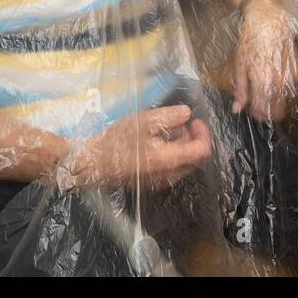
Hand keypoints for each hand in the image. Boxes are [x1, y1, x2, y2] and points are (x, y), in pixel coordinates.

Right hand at [67, 105, 211, 189]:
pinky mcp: (152, 183)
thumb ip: (169, 117)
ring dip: (181, 146)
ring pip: (183, 164)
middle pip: (195, 158)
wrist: (93, 164)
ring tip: (164, 130)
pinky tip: (154, 143)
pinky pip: (171, 168)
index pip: (202, 151)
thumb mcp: (144, 121)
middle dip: (192, 138)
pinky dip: (170, 154)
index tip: (194, 121)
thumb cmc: (118, 141)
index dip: (204, 134)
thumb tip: (187, 114)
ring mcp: (161, 182)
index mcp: (170, 160)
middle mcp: (170, 175)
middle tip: (179, 123)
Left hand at [232, 0, 297, 122]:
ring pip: (286, 101)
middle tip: (259, 103)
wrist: (267, 21)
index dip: (257, 114)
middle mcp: (280, 83)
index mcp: (264, 84)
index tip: (251, 110)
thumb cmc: (250, 41)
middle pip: (278, 111)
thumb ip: (241, 90)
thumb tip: (237, 109)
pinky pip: (293, 88)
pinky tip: (275, 80)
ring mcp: (292, 77)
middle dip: (268, 111)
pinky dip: (285, 89)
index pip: (263, 112)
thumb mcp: (239, 66)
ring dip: (276, 101)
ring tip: (265, 89)